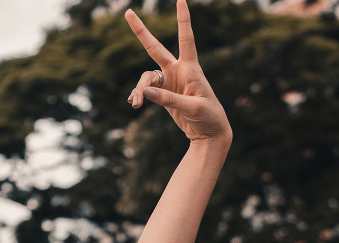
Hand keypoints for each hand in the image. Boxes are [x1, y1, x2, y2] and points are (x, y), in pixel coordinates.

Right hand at [125, 0, 231, 144]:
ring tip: (135, 103)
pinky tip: (134, 102)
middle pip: (156, 49)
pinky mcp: (165, 95)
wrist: (210, 134)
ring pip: (148, 78)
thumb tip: (145, 92)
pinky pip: (147, 91)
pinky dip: (140, 95)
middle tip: (128, 12)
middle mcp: (179, 71)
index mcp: (191, 69)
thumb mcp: (193, 109)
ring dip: (140, 89)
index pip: (186, 39)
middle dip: (142, 32)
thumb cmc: (208, 117)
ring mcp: (170, 82)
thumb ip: (169, 100)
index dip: (183, 20)